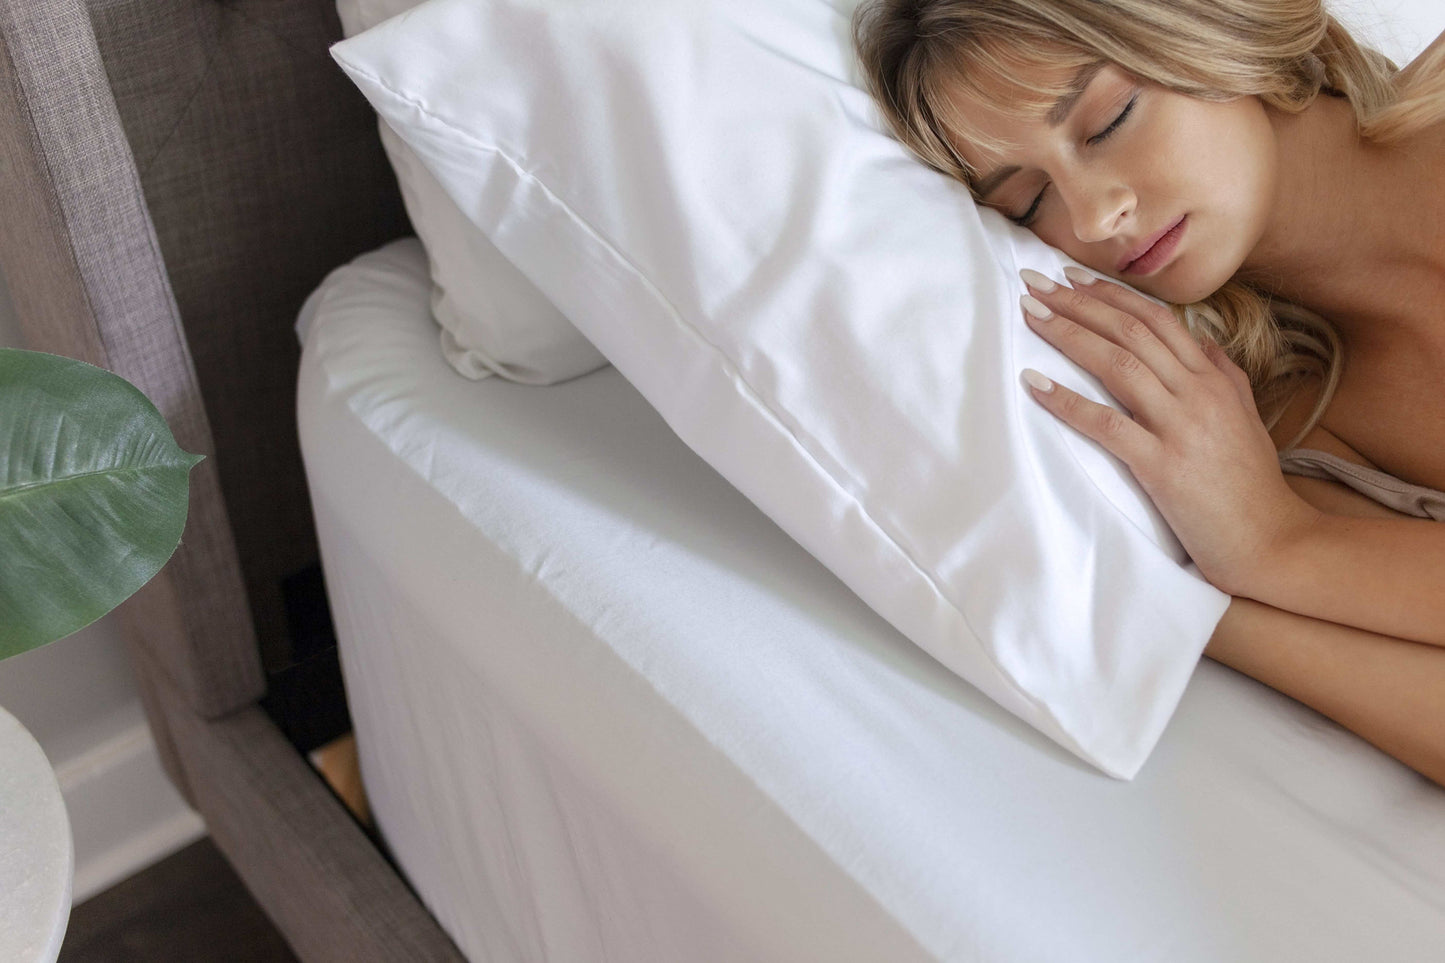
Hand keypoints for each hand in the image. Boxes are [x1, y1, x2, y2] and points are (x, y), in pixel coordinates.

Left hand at [1015, 266, 1321, 595]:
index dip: (1112, 294)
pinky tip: (1034, 385)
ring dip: (1068, 334)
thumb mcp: (1245, 417)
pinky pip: (1107, 425)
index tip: (1073, 278)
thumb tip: (1203, 341)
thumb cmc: (1251, 485)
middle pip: (1131, 331)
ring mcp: (1182, 427)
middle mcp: (1199, 393)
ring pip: (1118, 365)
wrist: (1273, 541)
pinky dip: (1067, 402)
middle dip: (1078, 302)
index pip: (1158, 319)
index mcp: (1215, 379)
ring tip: (1029, 314)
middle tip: (1035, 282)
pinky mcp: (1163, 465)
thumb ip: (1223, 375)